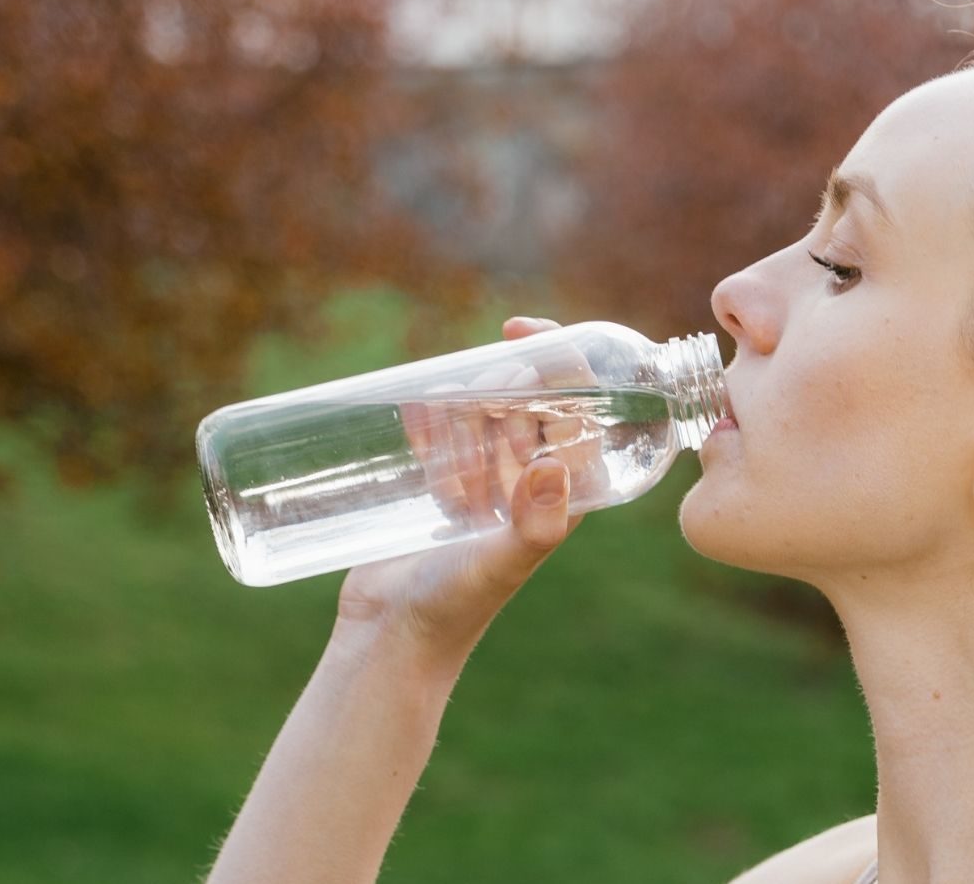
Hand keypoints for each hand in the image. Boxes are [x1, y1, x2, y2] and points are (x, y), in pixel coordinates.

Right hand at [337, 317, 589, 666]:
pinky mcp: (439, 490)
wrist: (393, 639)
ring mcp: (485, 486)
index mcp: (563, 494)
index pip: (580, 412)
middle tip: (477, 391)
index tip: (524, 333)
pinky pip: (442, 437)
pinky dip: (430, 418)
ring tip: (445, 417)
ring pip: (485, 417)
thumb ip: (533, 524)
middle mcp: (530, 485)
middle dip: (507, 384)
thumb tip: (553, 464)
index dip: (562, 365)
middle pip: (531, 405)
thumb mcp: (500, 563)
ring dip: (467, 403)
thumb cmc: (456, 607)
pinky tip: (412, 408)